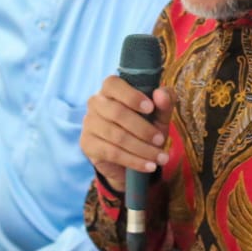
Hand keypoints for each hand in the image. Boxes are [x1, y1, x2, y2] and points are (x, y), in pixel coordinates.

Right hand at [80, 76, 171, 190]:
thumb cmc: (144, 129)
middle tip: (161, 140)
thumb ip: (164, 103)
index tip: (150, 108)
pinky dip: (134, 160)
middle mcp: (95, 103)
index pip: (113, 84)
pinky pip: (112, 153)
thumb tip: (161, 93)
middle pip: (117, 113)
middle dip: (143, 129)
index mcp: (110, 89)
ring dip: (142, 148)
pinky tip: (149, 166)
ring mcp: (89, 123)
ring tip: (161, 157)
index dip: (131, 96)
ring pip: (116, 136)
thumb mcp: (158, 116)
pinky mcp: (87, 144)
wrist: (128, 159)